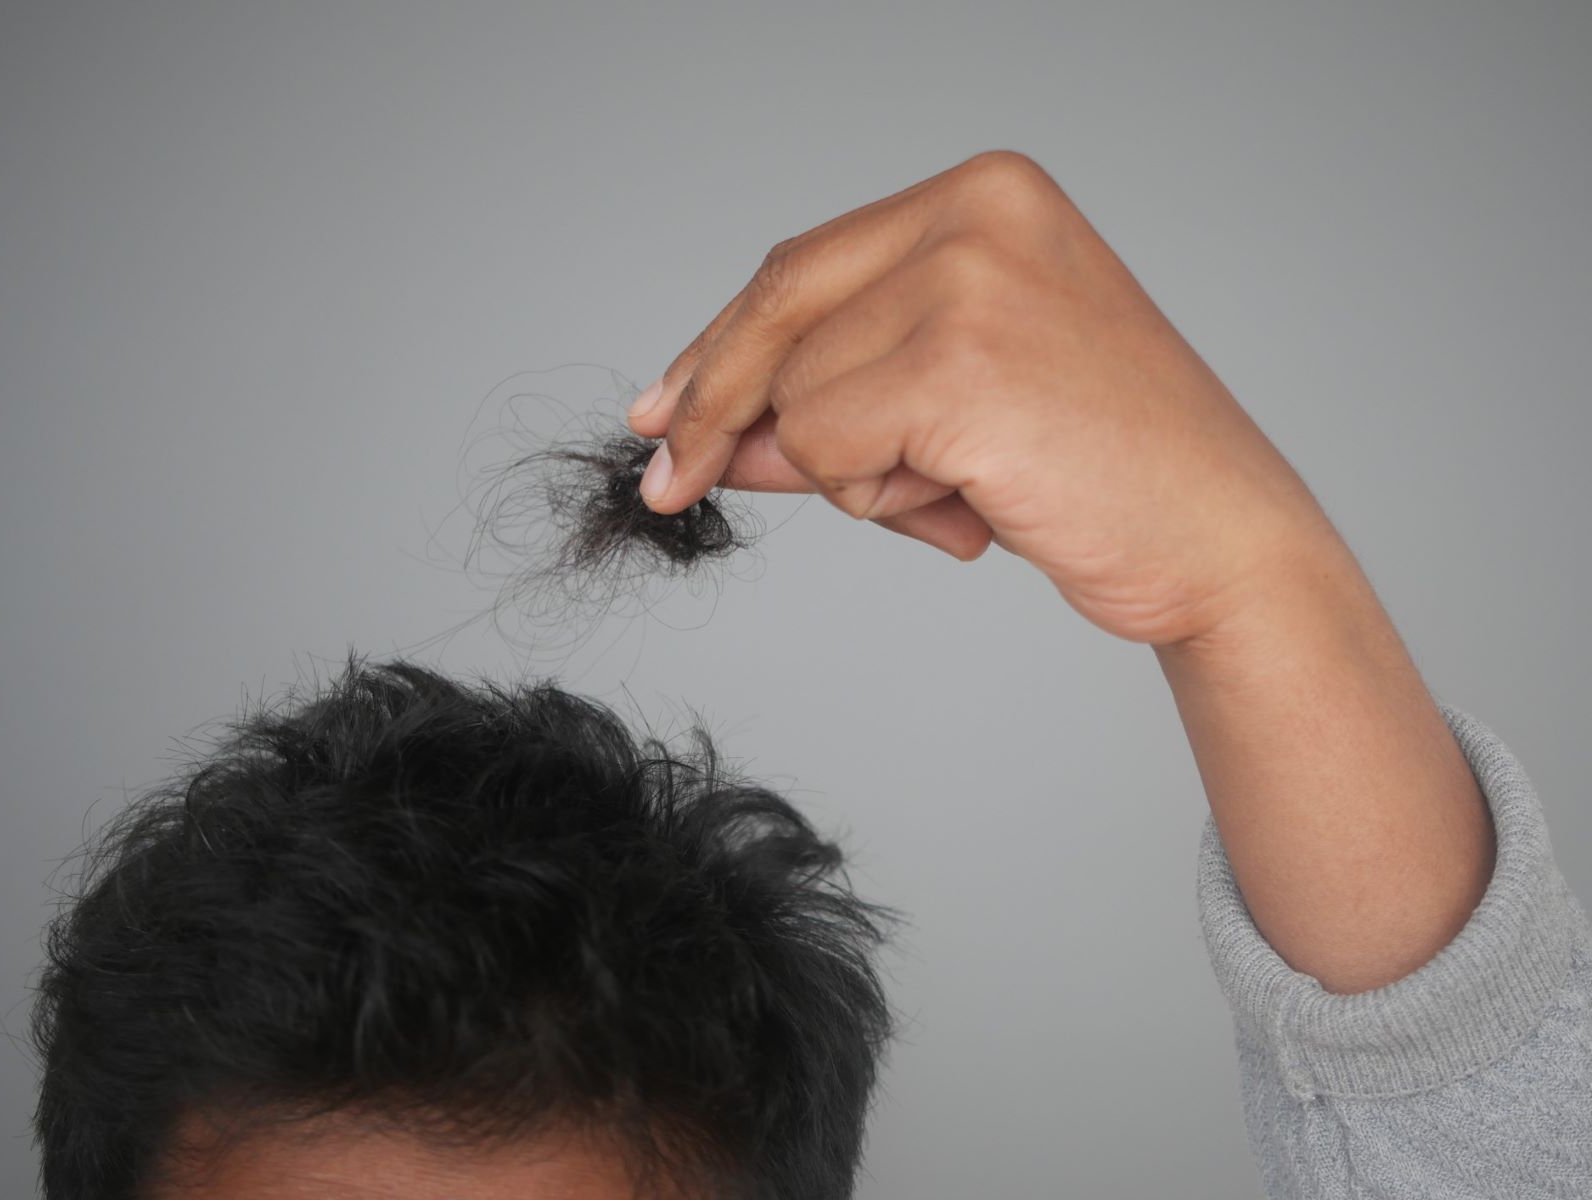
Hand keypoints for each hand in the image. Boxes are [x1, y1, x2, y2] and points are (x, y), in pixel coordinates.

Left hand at [629, 150, 1337, 647]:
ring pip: (796, 397)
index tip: (667, 408)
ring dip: (854, 477)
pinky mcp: (959, 366)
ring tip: (968, 491)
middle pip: (778, 309)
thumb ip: (833, 398)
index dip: (723, 347)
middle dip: (713, 408)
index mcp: (985, 196)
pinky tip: (975, 510)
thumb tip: (708, 433)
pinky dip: (879, 502)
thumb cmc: (1100, 471)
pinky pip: (824, 448)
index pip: (804, 268)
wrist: (1221, 542)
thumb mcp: (948, 409)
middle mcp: (976, 212)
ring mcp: (969, 281)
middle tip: (670, 484)